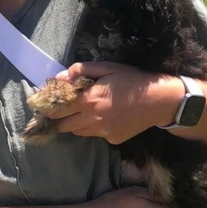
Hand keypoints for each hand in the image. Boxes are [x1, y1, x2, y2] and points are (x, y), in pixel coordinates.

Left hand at [45, 62, 182, 144]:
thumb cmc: (133, 80)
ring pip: (78, 132)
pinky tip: (107, 117)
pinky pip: (96, 135)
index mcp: (89, 99)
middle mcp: (93, 119)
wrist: (160, 100)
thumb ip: (82, 70)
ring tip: (86, 112)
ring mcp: (103, 132)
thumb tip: (60, 77)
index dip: (49, 107)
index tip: (46, 104)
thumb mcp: (108, 67)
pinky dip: (95, 128)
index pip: (57, 109)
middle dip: (60, 118)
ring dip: (76, 123)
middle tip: (63, 110)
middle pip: (63, 126)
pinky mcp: (113, 140)